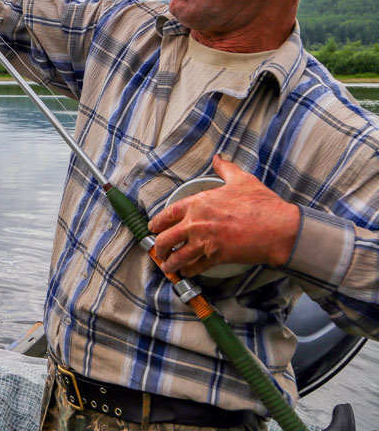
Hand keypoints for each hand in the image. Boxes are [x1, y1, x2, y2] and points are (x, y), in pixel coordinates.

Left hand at [148, 155, 300, 276]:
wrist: (278, 228)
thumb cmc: (261, 204)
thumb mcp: (241, 179)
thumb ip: (226, 169)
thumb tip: (219, 158)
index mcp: (198, 203)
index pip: (168, 214)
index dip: (157, 223)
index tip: (153, 228)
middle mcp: (196, 223)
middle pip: (166, 239)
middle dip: (159, 248)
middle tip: (159, 251)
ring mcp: (204, 242)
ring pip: (177, 257)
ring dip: (170, 264)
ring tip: (168, 267)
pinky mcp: (216, 257)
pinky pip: (195, 267)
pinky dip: (188, 271)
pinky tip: (186, 272)